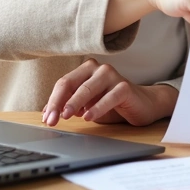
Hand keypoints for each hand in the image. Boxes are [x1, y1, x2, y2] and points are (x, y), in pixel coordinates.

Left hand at [41, 59, 176, 126]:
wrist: (143, 105)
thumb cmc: (112, 104)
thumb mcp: (87, 105)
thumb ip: (69, 105)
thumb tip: (47, 113)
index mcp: (86, 70)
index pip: (63, 83)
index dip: (52, 100)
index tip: (46, 118)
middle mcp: (98, 69)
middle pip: (71, 84)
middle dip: (58, 103)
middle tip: (51, 120)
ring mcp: (112, 76)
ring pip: (87, 89)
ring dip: (74, 103)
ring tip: (65, 116)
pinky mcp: (125, 87)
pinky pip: (108, 97)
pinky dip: (97, 108)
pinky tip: (88, 117)